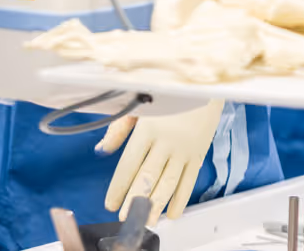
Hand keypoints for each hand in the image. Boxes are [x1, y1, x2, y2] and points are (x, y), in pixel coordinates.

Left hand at [98, 100, 224, 223]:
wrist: (202, 83)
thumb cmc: (166, 92)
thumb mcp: (138, 105)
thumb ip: (119, 129)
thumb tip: (101, 150)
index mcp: (147, 128)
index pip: (129, 164)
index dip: (119, 186)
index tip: (110, 203)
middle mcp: (166, 141)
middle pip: (148, 177)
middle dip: (135, 201)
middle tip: (124, 217)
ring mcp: (184, 149)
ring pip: (169, 183)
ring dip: (156, 205)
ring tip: (146, 220)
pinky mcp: (199, 153)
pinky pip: (189, 181)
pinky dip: (181, 199)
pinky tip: (172, 213)